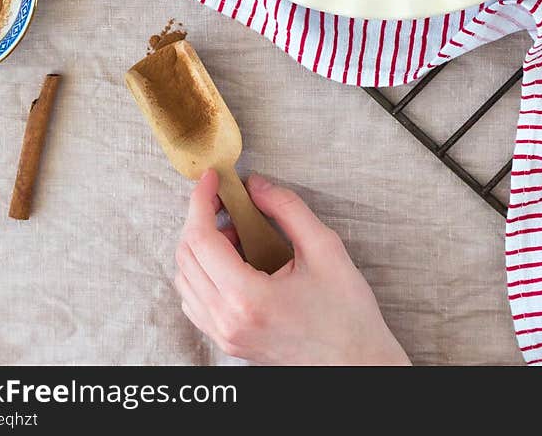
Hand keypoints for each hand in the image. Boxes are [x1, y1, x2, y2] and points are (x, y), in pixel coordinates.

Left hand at [175, 170, 409, 365]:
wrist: (356, 363)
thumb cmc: (346, 312)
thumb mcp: (324, 248)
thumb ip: (286, 208)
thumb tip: (256, 185)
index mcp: (247, 298)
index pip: (201, 240)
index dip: (201, 201)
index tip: (212, 177)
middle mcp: (227, 321)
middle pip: (186, 257)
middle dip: (199, 218)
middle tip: (224, 198)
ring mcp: (225, 336)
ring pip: (185, 280)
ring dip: (200, 246)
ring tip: (234, 230)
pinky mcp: (229, 342)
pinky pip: (196, 302)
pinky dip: (202, 272)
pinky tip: (231, 259)